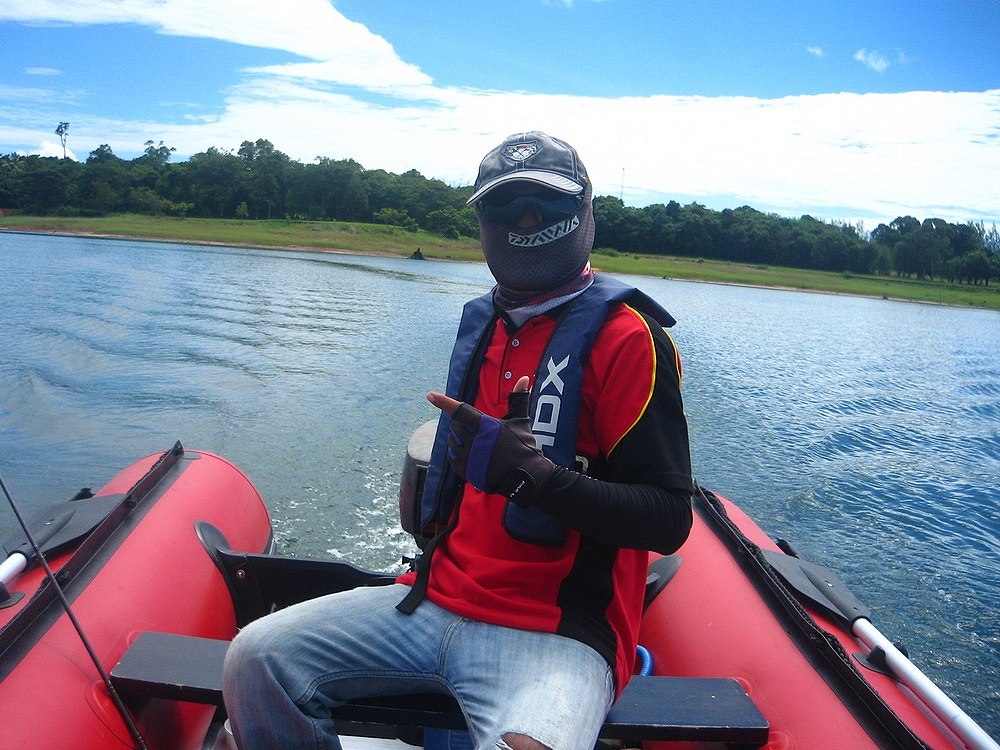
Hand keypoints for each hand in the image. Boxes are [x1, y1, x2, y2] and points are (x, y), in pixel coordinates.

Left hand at [427, 377, 554, 505]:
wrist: (525, 476)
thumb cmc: (523, 446)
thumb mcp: (520, 420)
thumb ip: (518, 398)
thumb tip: (524, 377)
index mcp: (485, 426)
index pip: (460, 411)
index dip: (444, 403)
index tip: (430, 395)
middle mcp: (474, 441)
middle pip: (455, 426)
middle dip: (461, 425)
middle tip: (476, 430)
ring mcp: (468, 457)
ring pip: (451, 442)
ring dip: (458, 439)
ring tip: (475, 443)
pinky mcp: (465, 471)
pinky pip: (452, 458)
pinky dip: (457, 454)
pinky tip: (470, 455)